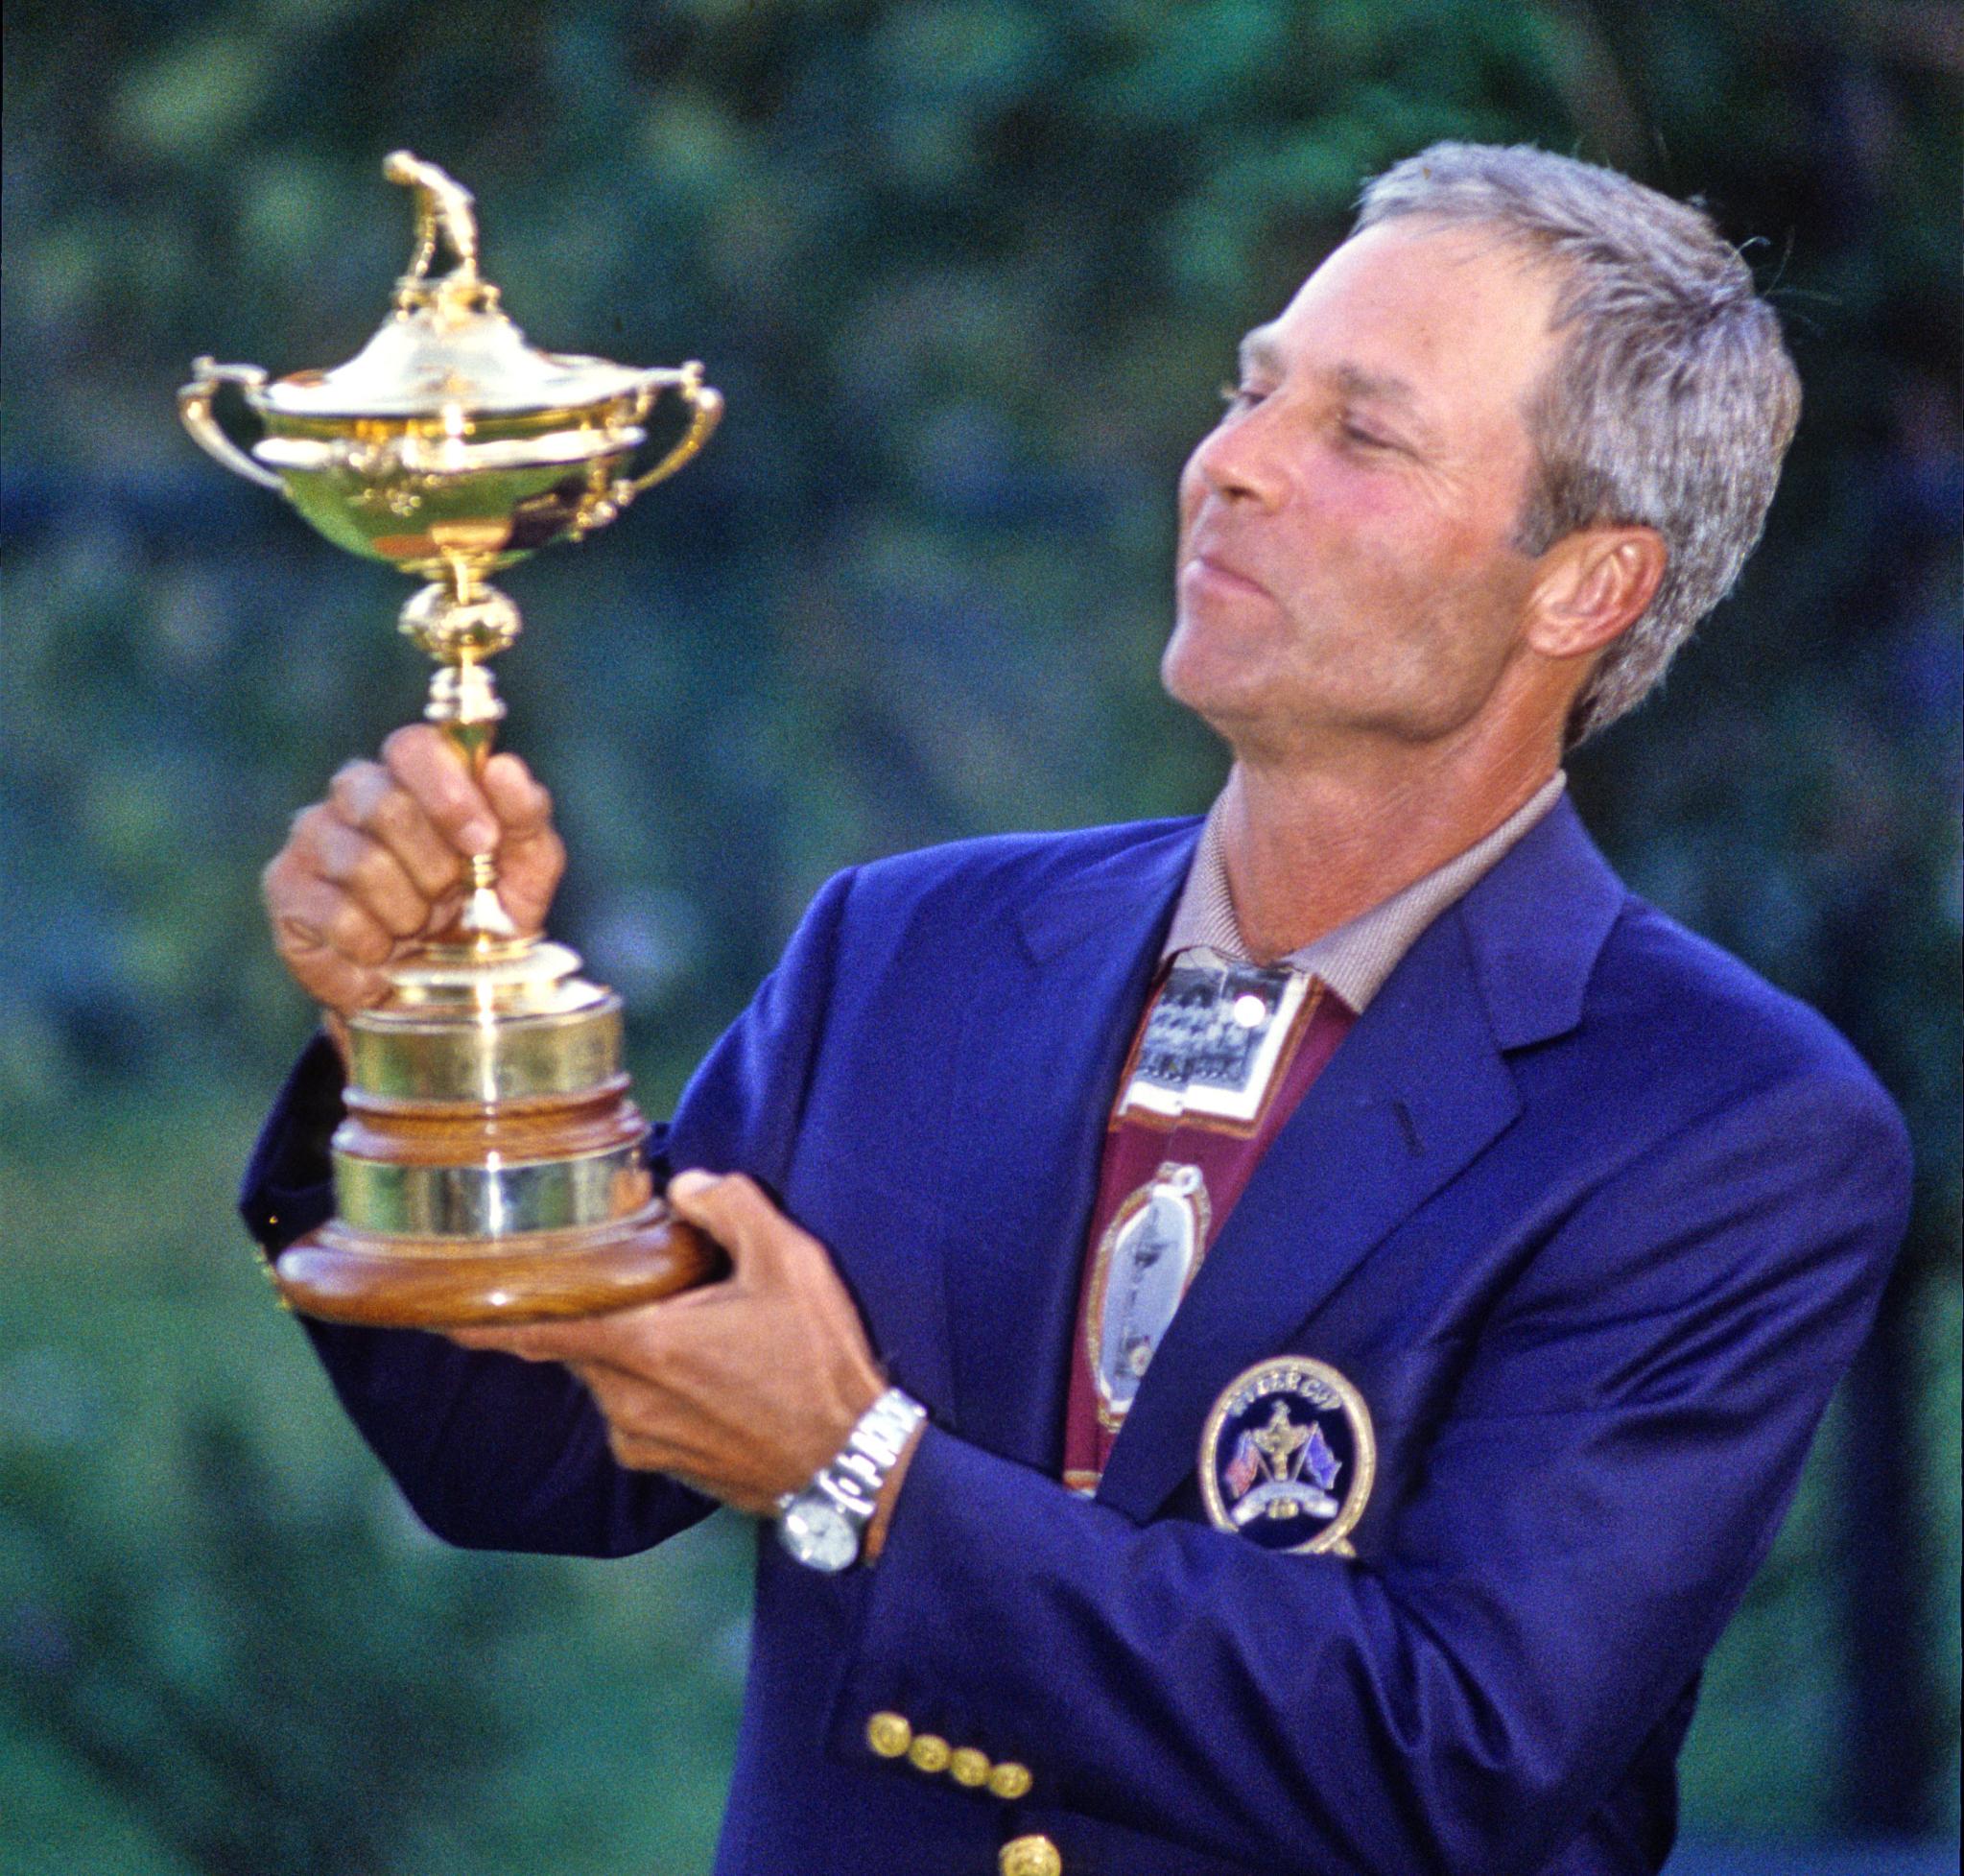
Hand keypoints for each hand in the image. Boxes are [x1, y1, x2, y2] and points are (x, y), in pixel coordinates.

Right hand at [261, 723, 564, 1017]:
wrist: (441, 993)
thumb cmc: (485, 917)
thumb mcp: (526, 869)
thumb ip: (526, 815)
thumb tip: (504, 766)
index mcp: (413, 776)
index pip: (412, 746)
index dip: (448, 792)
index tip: (482, 841)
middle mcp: (353, 794)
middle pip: (384, 803)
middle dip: (434, 865)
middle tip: (449, 896)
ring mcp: (312, 838)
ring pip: (361, 862)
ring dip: (407, 910)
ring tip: (415, 926)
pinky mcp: (285, 889)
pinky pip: (336, 914)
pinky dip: (373, 944)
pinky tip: (382, 951)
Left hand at [447, 1172, 890, 1517]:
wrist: (853, 1467)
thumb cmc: (821, 1362)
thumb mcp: (792, 1263)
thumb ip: (730, 1208)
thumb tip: (683, 1186)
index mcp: (645, 1345)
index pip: (534, 1329)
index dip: (478, 1317)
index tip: (428, 1308)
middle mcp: (628, 1399)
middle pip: (579, 1345)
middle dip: (594, 1313)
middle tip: (627, 1282)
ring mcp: (644, 1441)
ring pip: (613, 1377)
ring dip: (636, 1350)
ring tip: (701, 1328)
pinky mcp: (667, 1467)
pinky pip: (640, 1412)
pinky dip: (658, 1385)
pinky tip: (717, 1373)